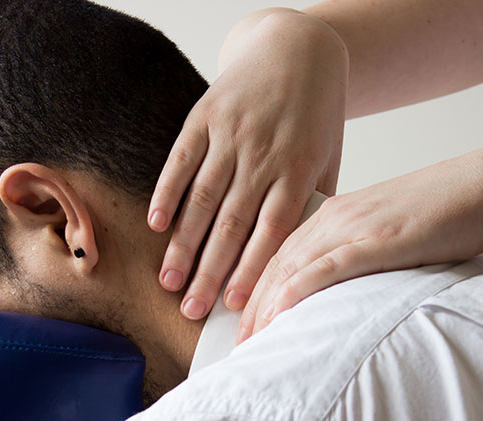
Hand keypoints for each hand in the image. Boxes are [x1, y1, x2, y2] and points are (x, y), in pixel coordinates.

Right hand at [148, 9, 348, 319]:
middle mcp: (263, 155)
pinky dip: (167, 192)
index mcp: (298, 169)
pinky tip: (156, 224)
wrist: (297, 49)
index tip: (234, 305)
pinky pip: (182, 160)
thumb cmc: (316, 115)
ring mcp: (231, 134)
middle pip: (232, 224)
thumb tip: (299, 260)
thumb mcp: (327, 158)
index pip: (271, 231)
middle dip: (209, 271)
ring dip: (183, 244)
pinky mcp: (205, 116)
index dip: (251, 269)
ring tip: (168, 281)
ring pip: (203, 198)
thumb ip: (313, 205)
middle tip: (191, 309)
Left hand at [238, 146, 482, 341]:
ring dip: (265, 306)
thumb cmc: (441, 214)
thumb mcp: (386, 233)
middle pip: (276, 266)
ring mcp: (353, 227)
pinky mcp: (377, 240)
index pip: (279, 257)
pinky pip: (328, 266)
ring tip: (249, 341)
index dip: (255, 291)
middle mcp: (333, 218)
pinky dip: (299, 289)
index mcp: (332, 214)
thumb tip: (338, 288)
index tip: (241, 324)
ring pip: (292, 267)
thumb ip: (356, 254)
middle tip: (236, 343)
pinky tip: (279, 310)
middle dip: (251, 307)